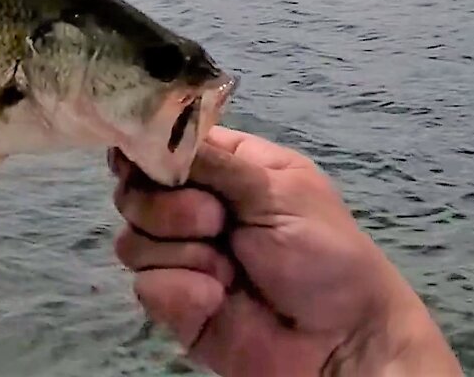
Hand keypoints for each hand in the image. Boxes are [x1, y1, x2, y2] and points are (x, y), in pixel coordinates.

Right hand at [109, 126, 460, 376]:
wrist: (340, 343)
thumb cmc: (325, 255)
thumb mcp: (279, 191)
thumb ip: (212, 161)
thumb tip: (150, 130)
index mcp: (224, 169)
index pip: (163, 147)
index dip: (147, 151)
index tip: (140, 158)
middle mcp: (194, 207)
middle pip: (134, 191)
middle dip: (168, 207)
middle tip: (216, 221)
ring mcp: (180, 256)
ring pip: (132, 239)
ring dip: (182, 252)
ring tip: (228, 269)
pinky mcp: (174, 301)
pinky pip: (146, 284)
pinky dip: (182, 290)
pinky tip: (218, 299)